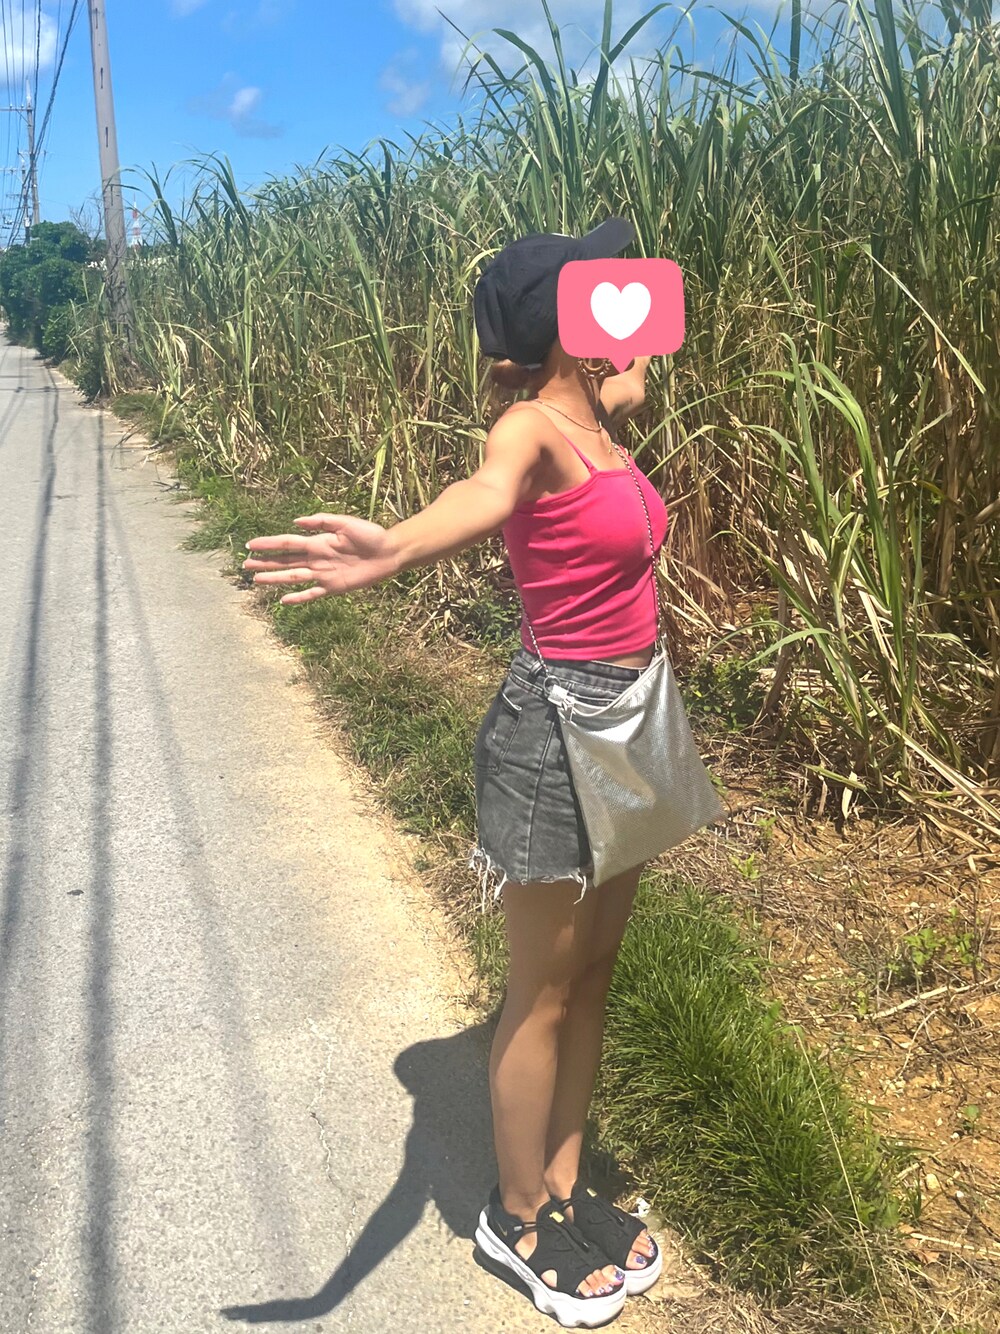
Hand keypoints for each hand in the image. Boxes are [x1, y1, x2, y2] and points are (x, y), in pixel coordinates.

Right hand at [242, 512, 398, 604]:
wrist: (388, 552)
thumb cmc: (370, 534)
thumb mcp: (345, 522)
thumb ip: (321, 521)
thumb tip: (295, 522)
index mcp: (317, 542)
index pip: (286, 543)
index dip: (268, 544)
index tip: (249, 545)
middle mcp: (316, 558)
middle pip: (285, 561)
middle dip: (265, 563)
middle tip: (245, 565)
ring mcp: (323, 574)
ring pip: (293, 577)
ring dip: (275, 579)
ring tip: (256, 580)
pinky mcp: (333, 587)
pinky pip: (312, 593)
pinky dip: (298, 598)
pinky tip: (283, 601)